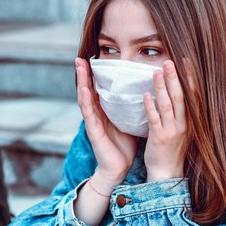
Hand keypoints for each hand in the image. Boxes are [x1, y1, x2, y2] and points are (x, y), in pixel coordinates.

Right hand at [75, 58, 136, 188]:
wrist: (119, 168)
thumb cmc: (124, 145)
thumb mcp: (129, 120)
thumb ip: (131, 107)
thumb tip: (146, 90)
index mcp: (104, 111)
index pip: (98, 88)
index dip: (94, 74)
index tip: (92, 58)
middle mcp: (96, 114)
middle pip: (88, 90)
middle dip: (83, 74)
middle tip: (80, 57)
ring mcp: (92, 122)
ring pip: (85, 98)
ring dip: (81, 82)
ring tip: (79, 67)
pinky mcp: (93, 132)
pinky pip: (88, 114)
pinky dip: (86, 101)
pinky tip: (84, 90)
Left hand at [143, 60, 186, 181]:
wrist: (167, 173)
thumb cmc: (172, 149)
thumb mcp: (181, 128)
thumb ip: (179, 111)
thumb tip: (175, 90)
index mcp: (190, 120)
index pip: (192, 95)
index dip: (189, 78)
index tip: (185, 61)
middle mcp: (183, 124)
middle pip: (180, 96)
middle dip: (175, 78)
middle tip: (169, 61)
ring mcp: (172, 131)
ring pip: (167, 106)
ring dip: (162, 88)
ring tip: (157, 72)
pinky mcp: (160, 138)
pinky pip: (155, 120)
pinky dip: (150, 107)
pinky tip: (145, 95)